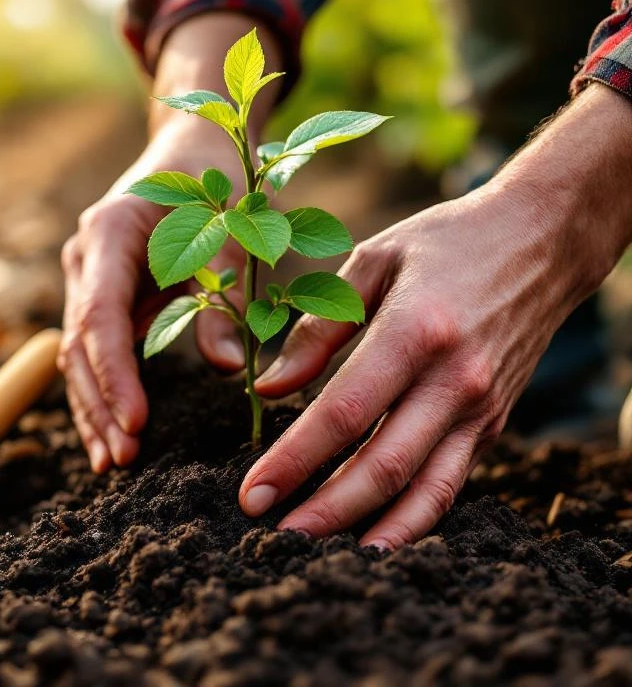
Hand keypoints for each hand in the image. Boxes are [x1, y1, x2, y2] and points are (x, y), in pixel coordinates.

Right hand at [59, 13, 283, 472]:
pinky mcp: (100, 293)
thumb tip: (229, 369)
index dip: (115, 373)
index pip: (100, 316)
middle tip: (124, 459)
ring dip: (93, 407)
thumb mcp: (235, 232)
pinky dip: (100, 391)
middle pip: (79, 343)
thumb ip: (226, 296)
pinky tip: (109, 434)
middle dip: (100, 403)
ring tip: (112, 461)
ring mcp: (85, 276)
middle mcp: (85, 257)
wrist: (194, 144)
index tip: (136, 422)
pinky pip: (92, 350)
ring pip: (76, 353)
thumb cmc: (220, 180)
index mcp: (109, 233)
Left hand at [239, 83, 631, 547]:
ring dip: (368, 528)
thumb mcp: (374, 261)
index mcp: (416, 331)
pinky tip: (374, 537)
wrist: (542, 241)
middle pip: (382, 465)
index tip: (252, 493)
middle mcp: (454, 380)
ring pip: (422, 489)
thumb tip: (269, 389)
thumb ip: (319, 329)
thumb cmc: (445, 243)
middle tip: (272, 535)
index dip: (294, 460)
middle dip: (323, 510)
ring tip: (317, 553)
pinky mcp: (494, 423)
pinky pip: (450, 482)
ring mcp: (480, 407)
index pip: (344, 414)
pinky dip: (413, 517)